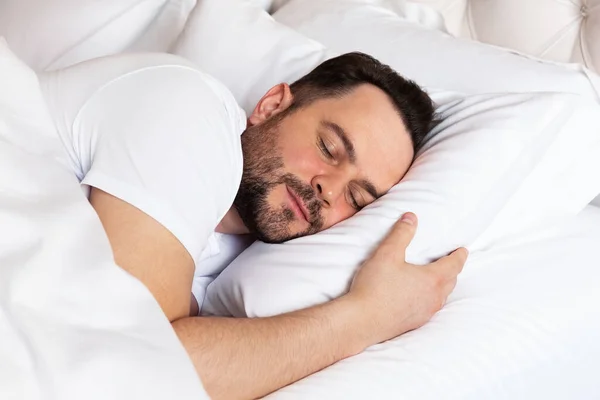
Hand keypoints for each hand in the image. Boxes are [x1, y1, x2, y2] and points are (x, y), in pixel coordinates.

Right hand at [346, 212, 467, 345]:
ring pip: (441, 297)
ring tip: (438, 279)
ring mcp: (425, 313)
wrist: (362, 321)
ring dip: (443, 286)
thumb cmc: (375, 286)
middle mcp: (434, 298)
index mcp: (432, 279)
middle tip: (452, 262)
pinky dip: (431, 299)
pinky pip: (430, 308)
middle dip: (452, 270)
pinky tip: (420, 298)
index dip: (459, 256)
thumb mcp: (387, 253)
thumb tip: (411, 217)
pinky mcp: (414, 323)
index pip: (453, 265)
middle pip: (451, 281)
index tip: (463, 250)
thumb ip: (401, 234)